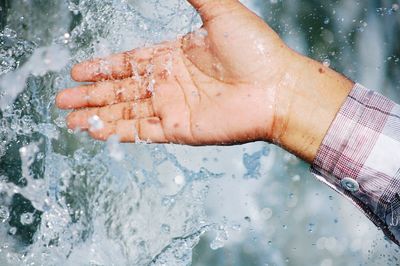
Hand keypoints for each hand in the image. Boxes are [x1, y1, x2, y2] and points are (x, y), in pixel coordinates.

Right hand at [56, 0, 353, 162]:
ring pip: (127, 113)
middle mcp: (170, 83)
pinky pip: (143, 132)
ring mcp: (175, 108)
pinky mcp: (181, 130)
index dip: (102, 68)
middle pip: (121, 90)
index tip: (78, 70)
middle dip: (90, 94)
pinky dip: (119, 132)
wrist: (278, 88)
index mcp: (174, 58)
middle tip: (62, 98)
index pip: (129, 63)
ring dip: (98, 115)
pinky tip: (96, 130)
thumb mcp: (219, 11)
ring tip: (70, 118)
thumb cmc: (255, 50)